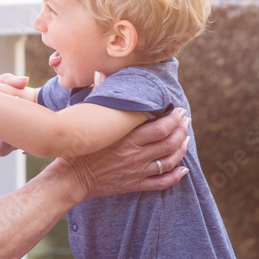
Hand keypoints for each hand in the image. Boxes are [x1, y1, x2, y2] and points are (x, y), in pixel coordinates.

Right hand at [62, 108, 190, 198]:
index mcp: (127, 138)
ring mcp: (137, 171)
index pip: (160, 127)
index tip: (179, 110)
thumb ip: (97, 96)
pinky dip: (176, 176)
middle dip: (181, 130)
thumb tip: (99, 73)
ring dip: (181, 149)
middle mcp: (136, 155)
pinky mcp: (134, 185)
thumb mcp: (87, 120)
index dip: (173, 118)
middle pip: (168, 142)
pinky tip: (183, 169)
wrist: (71, 178)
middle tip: (186, 120)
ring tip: (187, 139)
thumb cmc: (78, 147)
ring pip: (168, 161)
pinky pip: (161, 182)